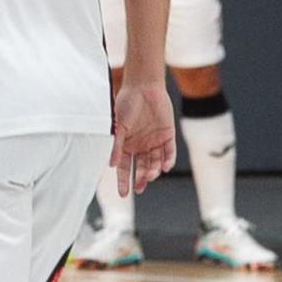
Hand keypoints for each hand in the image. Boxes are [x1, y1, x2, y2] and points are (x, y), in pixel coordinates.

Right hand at [110, 78, 175, 195]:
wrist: (144, 87)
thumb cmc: (126, 103)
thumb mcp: (118, 126)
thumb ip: (116, 145)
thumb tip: (111, 164)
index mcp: (126, 144)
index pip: (125, 167)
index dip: (124, 181)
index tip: (123, 194)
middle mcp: (140, 145)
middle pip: (142, 168)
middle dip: (141, 179)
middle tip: (140, 188)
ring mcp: (154, 141)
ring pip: (156, 163)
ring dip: (154, 170)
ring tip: (152, 174)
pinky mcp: (167, 135)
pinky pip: (169, 153)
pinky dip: (168, 161)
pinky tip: (165, 166)